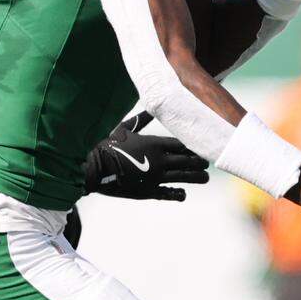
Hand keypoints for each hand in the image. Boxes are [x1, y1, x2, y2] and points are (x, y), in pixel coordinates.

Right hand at [84, 112, 209, 200]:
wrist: (93, 168)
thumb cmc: (108, 145)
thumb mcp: (125, 128)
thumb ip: (142, 119)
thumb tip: (152, 106)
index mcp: (155, 144)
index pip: (183, 145)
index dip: (195, 147)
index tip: (202, 146)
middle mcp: (159, 161)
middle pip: (188, 161)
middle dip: (200, 162)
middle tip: (207, 163)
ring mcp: (155, 177)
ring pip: (183, 177)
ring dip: (196, 177)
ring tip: (205, 178)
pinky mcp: (147, 191)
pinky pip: (167, 193)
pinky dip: (178, 193)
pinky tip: (184, 193)